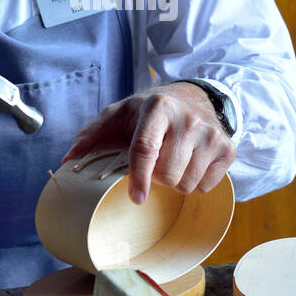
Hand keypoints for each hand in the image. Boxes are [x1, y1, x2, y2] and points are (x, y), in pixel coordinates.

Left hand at [61, 83, 234, 204]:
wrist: (195, 97)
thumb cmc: (150, 111)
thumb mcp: (119, 114)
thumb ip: (92, 135)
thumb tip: (68, 160)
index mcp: (158, 108)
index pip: (147, 149)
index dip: (139, 178)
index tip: (136, 199)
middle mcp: (188, 119)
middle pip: (168, 174)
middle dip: (157, 177)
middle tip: (156, 163)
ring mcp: (211, 134)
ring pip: (188, 183)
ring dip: (176, 181)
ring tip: (173, 161)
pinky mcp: (227, 148)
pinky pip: (207, 185)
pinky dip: (196, 181)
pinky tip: (192, 162)